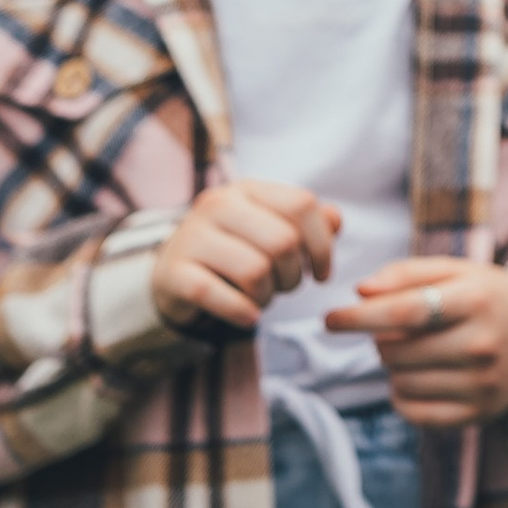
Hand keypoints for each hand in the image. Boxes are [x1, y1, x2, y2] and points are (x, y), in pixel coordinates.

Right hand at [150, 180, 339, 333]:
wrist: (174, 275)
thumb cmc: (234, 252)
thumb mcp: (271, 231)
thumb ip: (308, 224)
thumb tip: (335, 220)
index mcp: (247, 190)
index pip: (301, 204)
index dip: (322, 244)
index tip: (322, 274)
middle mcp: (218, 204)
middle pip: (283, 241)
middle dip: (294, 276)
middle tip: (284, 287)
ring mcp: (192, 237)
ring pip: (255, 270)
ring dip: (268, 296)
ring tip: (262, 299)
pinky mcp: (173, 273)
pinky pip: (217, 295)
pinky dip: (242, 312)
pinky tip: (249, 317)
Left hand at [330, 256, 507, 424]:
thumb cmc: (492, 296)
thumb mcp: (458, 271)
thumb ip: (407, 274)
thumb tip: (360, 291)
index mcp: (475, 299)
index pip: (404, 312)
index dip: (359, 317)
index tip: (330, 319)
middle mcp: (481, 343)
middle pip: (397, 351)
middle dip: (379, 340)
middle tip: (392, 331)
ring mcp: (482, 383)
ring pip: (402, 383)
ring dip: (393, 367)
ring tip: (413, 352)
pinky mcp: (480, 412)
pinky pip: (416, 413)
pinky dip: (403, 397)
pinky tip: (416, 378)